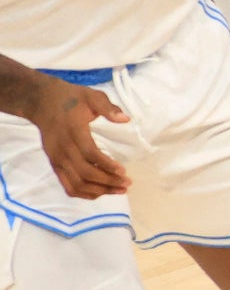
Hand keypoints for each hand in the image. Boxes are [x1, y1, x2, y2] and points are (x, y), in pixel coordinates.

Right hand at [24, 78, 129, 198]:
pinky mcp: (54, 164)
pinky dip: (83, 193)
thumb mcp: (92, 96)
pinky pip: (67, 185)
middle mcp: (62, 149)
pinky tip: (100, 192)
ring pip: (75, 183)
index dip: (107, 165)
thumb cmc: (71, 99)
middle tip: (127, 183)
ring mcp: (56, 159)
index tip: (124, 171)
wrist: (42, 102)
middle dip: (107, 182)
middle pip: (84, 173)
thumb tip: (126, 119)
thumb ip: (108, 108)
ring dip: (98, 191)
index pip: (90, 154)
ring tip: (118, 190)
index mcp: (73, 131)